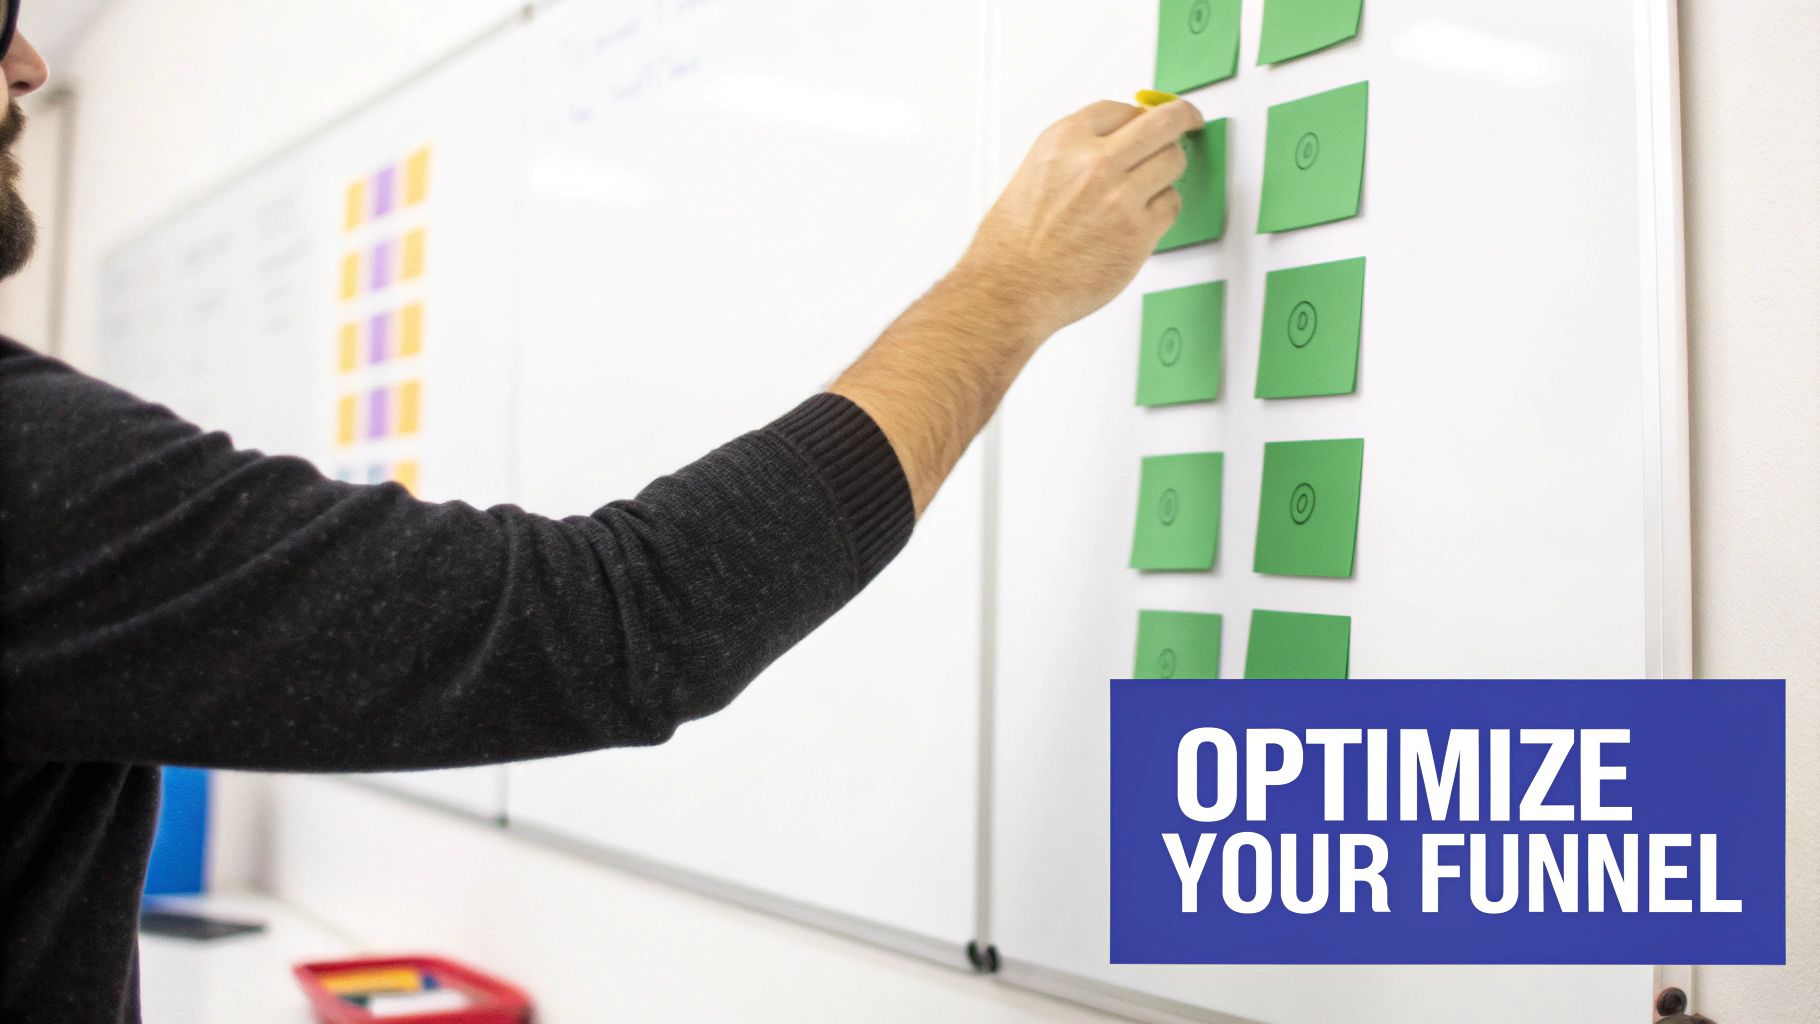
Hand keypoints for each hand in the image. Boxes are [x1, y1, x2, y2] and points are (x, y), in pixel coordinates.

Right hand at [952, 97, 1204, 340]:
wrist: (1011, 288)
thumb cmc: (1014, 243)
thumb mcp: (1036, 173)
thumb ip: (1077, 154)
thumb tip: (1116, 145)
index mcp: (1065, 141)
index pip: (1121, 109)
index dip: (1141, 113)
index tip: (1153, 114)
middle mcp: (1095, 162)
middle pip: (1163, 123)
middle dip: (1183, 118)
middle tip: (1190, 120)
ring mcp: (1121, 196)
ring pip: (1173, 162)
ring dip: (1167, 171)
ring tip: (1150, 185)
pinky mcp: (1139, 231)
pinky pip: (1171, 205)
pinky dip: (1162, 209)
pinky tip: (1140, 219)